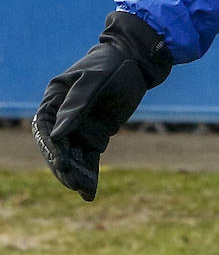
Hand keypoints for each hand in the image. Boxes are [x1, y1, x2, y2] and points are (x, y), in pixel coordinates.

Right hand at [32, 11, 172, 201]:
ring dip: (76, 175)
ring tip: (85, 190)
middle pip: (58, 148)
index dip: (50, 147)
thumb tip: (56, 135)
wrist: (137, 60)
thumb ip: (77, 105)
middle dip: (64, 167)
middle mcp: (62, 118)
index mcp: (54, 99)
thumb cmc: (112, 64)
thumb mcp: (95, 80)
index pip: (45, 128)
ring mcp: (78, 129)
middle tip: (74, 183)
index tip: (61, 162)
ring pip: (73, 157)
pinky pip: (89, 159)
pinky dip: (89, 174)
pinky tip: (90, 194)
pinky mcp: (95, 136)